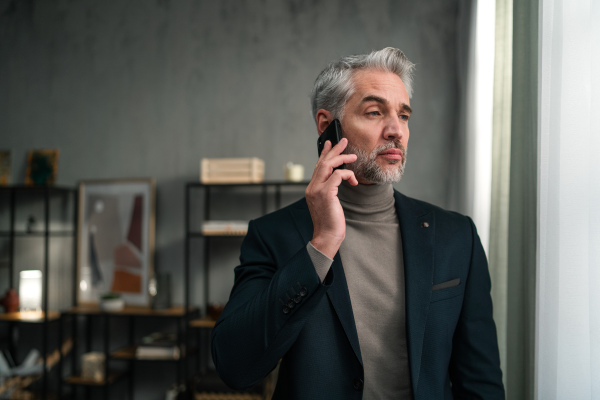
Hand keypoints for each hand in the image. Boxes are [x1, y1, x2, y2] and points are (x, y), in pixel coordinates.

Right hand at [305, 138, 357, 258]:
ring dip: (342, 158)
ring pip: (329, 165)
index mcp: (312, 189)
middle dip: (334, 150)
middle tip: (344, 141)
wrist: (327, 236)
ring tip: (353, 157)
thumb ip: (329, 191)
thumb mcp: (329, 203)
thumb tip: (338, 179)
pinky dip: (348, 175)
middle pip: (323, 162)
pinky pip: (338, 175)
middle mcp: (312, 187)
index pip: (318, 166)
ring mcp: (317, 190)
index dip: (324, 154)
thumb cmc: (330, 223)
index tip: (329, 144)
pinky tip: (354, 181)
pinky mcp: (326, 193)